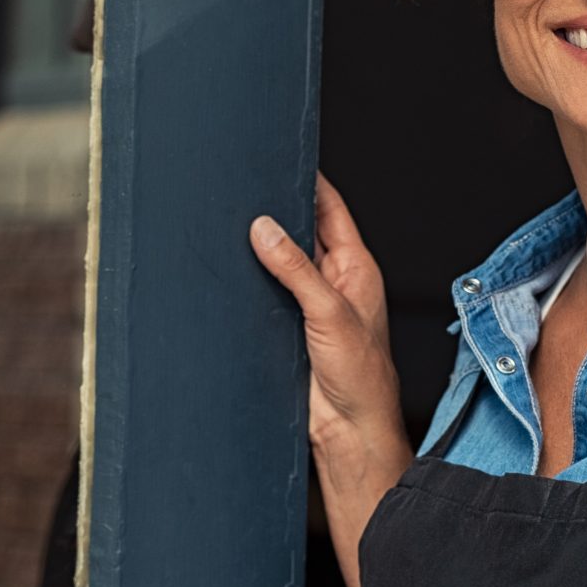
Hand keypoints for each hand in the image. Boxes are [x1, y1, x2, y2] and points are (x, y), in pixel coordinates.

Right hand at [252, 174, 410, 586]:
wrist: (349, 433)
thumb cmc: (360, 378)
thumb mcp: (328, 313)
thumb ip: (296, 269)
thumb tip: (265, 228)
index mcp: (355, 267)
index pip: (329, 208)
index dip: (307, 180)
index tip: (281, 152)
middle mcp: (334, 280)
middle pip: (301, 230)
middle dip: (275, 209)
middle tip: (242, 184)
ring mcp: (310, 304)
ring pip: (280, 262)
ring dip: (259, 247)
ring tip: (225, 220)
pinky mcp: (288, 328)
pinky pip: (266, 293)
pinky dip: (248, 280)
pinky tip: (226, 270)